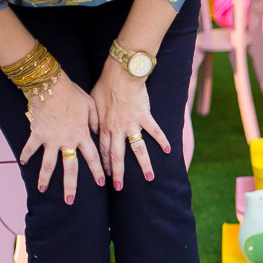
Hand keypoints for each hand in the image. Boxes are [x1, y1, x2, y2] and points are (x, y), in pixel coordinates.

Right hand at [19, 75, 104, 203]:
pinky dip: (25, 154)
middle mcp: (67, 141)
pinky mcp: (36, 133)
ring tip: (43, 190)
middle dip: (71, 186)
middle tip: (70, 201)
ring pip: (48, 164)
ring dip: (45, 178)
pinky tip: (22, 163)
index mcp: (82, 135)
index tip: (102, 183)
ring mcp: (50, 139)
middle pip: (70, 168)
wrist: (50, 84)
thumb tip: (98, 133)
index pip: (92, 158)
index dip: (98, 171)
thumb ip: (96, 122)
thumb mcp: (91, 106)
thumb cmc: (72, 93)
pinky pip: (30, 147)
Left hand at [90, 59, 170, 189]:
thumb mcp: (92, 102)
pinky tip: (170, 151)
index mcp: (104, 126)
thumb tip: (92, 130)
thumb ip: (93, 119)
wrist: (120, 74)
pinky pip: (155, 132)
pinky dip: (163, 141)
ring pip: (138, 149)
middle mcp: (117, 129)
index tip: (107, 177)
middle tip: (119, 188)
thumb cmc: (105, 85)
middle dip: (118, 174)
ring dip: (144, 165)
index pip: (103, 150)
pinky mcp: (145, 117)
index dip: (105, 164)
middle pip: (117, 156)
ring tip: (150, 177)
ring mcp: (132, 124)